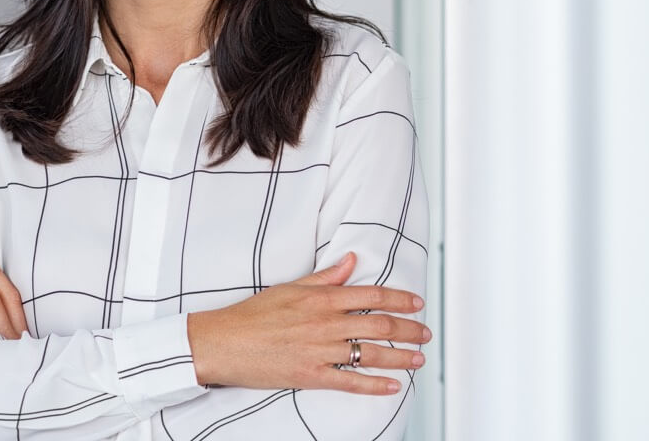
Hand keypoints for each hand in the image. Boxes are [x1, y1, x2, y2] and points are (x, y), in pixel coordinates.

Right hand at [187, 252, 429, 393]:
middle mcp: (325, 324)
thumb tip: (351, 262)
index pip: (371, 296)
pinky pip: (351, 383)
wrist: (223, 342)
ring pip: (371, 354)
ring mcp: (320, 351)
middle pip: (380, 325)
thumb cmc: (252, 314)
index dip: (399, 299)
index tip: (417, 303)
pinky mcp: (311, 376)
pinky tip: (392, 386)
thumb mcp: (289, 288)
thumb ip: (325, 277)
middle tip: (425, 333)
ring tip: (418, 359)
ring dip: (401, 357)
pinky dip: (375, 386)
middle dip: (409, 329)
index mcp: (320, 299)